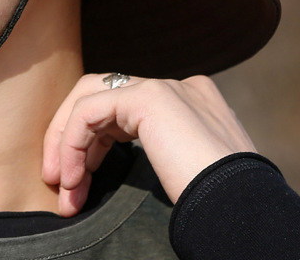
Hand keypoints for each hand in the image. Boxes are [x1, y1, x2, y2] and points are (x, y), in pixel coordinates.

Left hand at [42, 74, 255, 216]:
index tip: (75, 184)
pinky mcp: (148, 97)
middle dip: (69, 138)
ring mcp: (163, 87)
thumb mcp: (179, 170)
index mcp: (187, 102)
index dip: (89, 143)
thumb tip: (98, 163)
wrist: (243, 212)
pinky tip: (71, 178)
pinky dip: (71, 143)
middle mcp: (175, 87)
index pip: (120, 107)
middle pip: (99, 95)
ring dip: (66, 145)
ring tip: (62, 189)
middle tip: (57, 182)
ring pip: (88, 99)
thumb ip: (152, 151)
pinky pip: (88, 112)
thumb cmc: (215, 205)